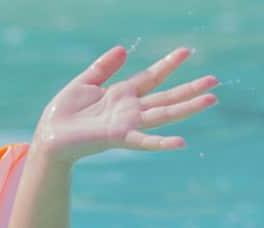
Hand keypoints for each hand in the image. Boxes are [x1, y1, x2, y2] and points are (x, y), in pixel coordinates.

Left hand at [31, 47, 218, 165]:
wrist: (48, 136)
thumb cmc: (63, 112)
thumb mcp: (84, 82)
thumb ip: (103, 67)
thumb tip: (123, 49)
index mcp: (122, 94)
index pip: (152, 76)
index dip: (169, 64)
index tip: (187, 51)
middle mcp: (130, 109)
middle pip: (166, 96)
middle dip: (190, 88)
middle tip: (215, 80)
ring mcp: (127, 123)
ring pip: (163, 114)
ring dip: (187, 108)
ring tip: (211, 100)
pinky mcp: (117, 137)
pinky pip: (143, 140)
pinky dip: (161, 142)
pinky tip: (181, 142)